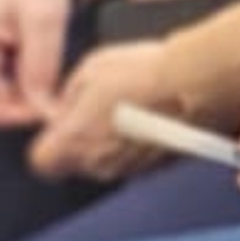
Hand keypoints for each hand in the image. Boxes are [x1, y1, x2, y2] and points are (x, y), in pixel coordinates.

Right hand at [0, 0, 73, 128]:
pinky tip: (36, 75)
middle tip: (50, 103)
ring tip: (48, 86)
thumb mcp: (45, 19)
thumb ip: (42, 68)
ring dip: (14, 97)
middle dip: (12, 107)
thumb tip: (45, 111)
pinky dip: (11, 84)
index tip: (42, 111)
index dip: (5, 115)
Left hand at [26, 41, 180, 181]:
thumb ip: (69, 97)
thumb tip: (67, 107)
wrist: (197, 84)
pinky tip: (154, 114)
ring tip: (132, 105)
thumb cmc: (143, 74)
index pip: (41, 162)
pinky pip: (139, 159)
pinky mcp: (160, 168)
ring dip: (114, 140)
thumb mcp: (89, 70)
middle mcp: (100, 166)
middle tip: (99, 106)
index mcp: (72, 144)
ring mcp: (132, 171)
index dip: (50, 142)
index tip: (60, 124)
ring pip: (110, 161)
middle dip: (84, 139)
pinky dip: (142, 142)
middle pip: (78, 163)